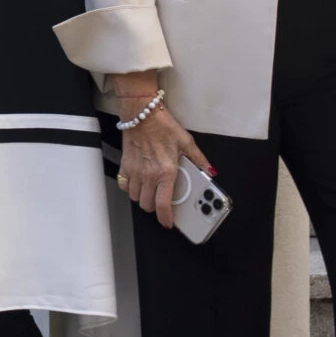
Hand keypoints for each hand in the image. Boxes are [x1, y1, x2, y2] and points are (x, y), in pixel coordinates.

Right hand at [107, 73, 212, 232]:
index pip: (163, 205)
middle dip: (155, 208)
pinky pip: (125, 186)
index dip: (165, 218)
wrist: (141, 114)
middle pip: (147, 205)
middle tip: (161, 202)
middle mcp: (149, 175)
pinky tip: (139, 182)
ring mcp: (135, 172)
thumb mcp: (186, 142)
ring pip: (136, 198)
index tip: (169, 222)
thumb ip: (199, 160)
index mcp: (165, 172)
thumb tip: (210, 170)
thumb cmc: (162, 126)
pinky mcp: (125, 166)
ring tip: (151, 191)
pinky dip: (131, 188)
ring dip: (143, 198)